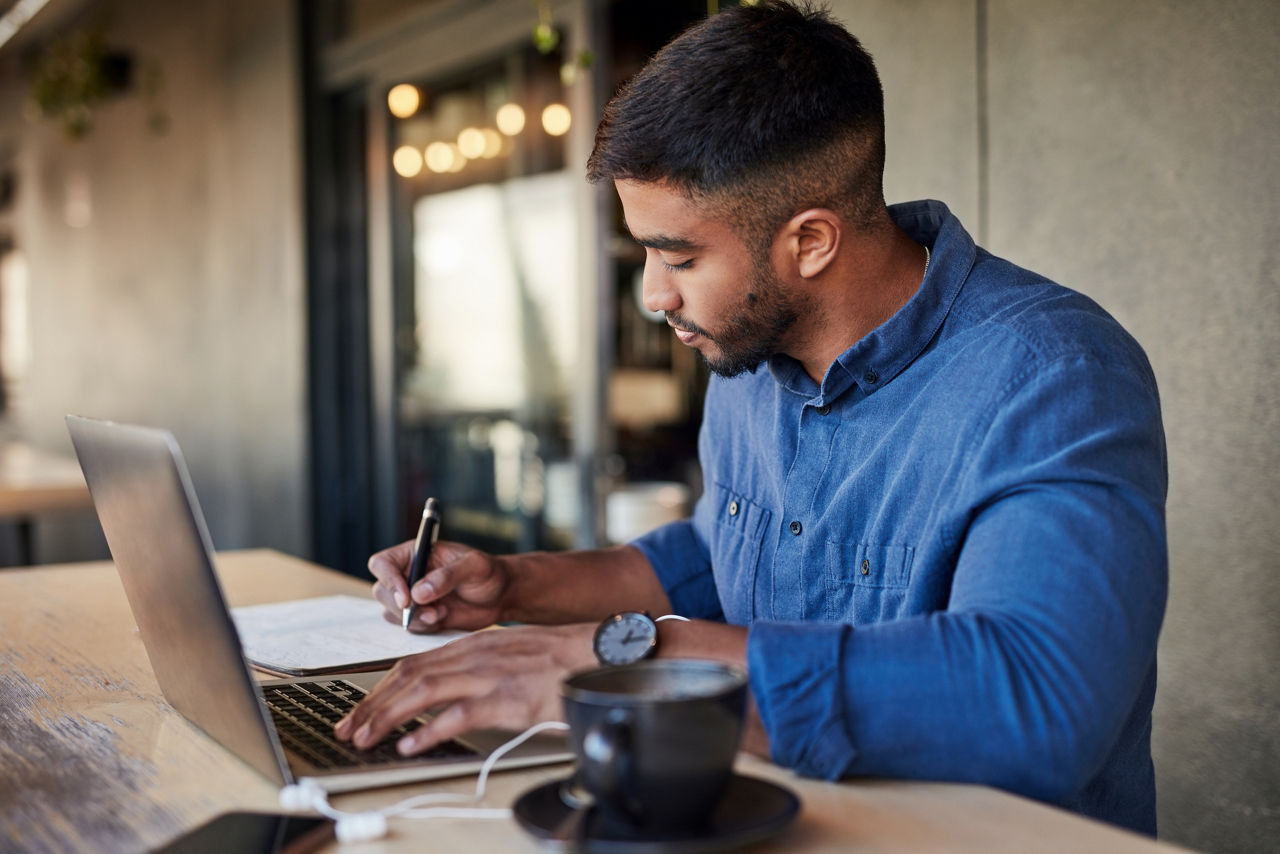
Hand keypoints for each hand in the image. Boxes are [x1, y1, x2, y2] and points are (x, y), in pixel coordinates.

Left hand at [334, 623, 596, 753]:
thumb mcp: (511, 655)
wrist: (600, 653)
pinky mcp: (507, 698)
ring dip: (387, 716)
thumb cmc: (561, 659)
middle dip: (371, 704)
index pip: (413, 663)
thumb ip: (480, 668)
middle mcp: (475, 655)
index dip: (381, 687)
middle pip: (408, 676)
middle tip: (348, 728)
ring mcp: (489, 675)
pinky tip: (412, 744)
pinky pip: (459, 715)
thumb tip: (450, 696)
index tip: (360, 708)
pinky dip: (430, 730)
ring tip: (367, 739)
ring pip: (423, 691)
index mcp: (474, 645)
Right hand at [368, 539, 507, 631]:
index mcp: (415, 553)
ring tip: (442, 614)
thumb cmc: (488, 573)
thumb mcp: (475, 566)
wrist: (500, 596)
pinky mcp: (420, 616)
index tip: (406, 599)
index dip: (389, 580)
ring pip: (392, 611)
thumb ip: (448, 575)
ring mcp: (412, 597)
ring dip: (413, 619)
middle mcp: (408, 574)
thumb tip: (418, 593)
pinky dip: (422, 627)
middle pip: (382, 591)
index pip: (383, 563)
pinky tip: (444, 618)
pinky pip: (408, 626)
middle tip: (430, 612)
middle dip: (401, 606)